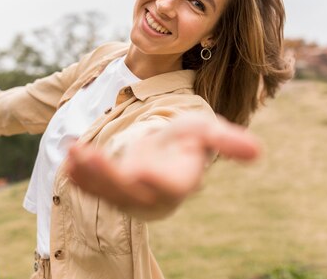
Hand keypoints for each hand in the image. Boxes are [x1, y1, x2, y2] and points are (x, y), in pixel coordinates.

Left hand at [65, 114, 258, 211]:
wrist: (164, 148)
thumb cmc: (185, 139)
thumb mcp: (204, 131)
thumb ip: (226, 141)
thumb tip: (258, 152)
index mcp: (181, 180)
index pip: (173, 186)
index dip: (159, 181)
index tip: (142, 170)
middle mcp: (155, 193)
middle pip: (133, 192)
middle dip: (110, 178)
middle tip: (90, 157)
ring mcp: (132, 194)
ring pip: (110, 193)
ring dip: (90, 176)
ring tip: (74, 154)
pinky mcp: (112, 190)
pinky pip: (95, 188)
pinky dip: (81, 176)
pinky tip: (68, 159)